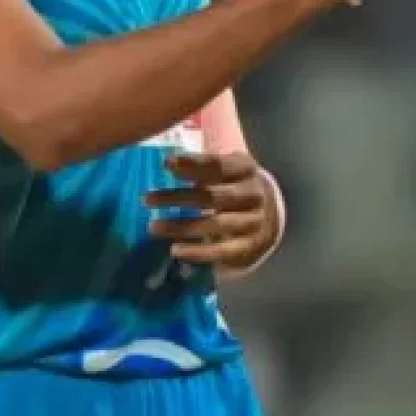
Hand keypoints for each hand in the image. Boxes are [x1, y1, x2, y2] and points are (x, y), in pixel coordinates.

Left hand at [143, 152, 283, 275]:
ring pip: (214, 224)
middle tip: (147, 199)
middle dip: (177, 197)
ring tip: (153, 226)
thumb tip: (165, 165)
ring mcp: (253, 221)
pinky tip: (175, 250)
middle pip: (211, 196)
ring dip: (181, 226)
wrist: (268, 213)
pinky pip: (221, 251)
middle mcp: (253, 193)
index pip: (218, 164)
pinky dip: (197, 252)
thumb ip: (201, 166)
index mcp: (246, 167)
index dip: (192, 163)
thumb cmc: (233, 185)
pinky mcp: (249, 246)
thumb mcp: (225, 168)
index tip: (166, 164)